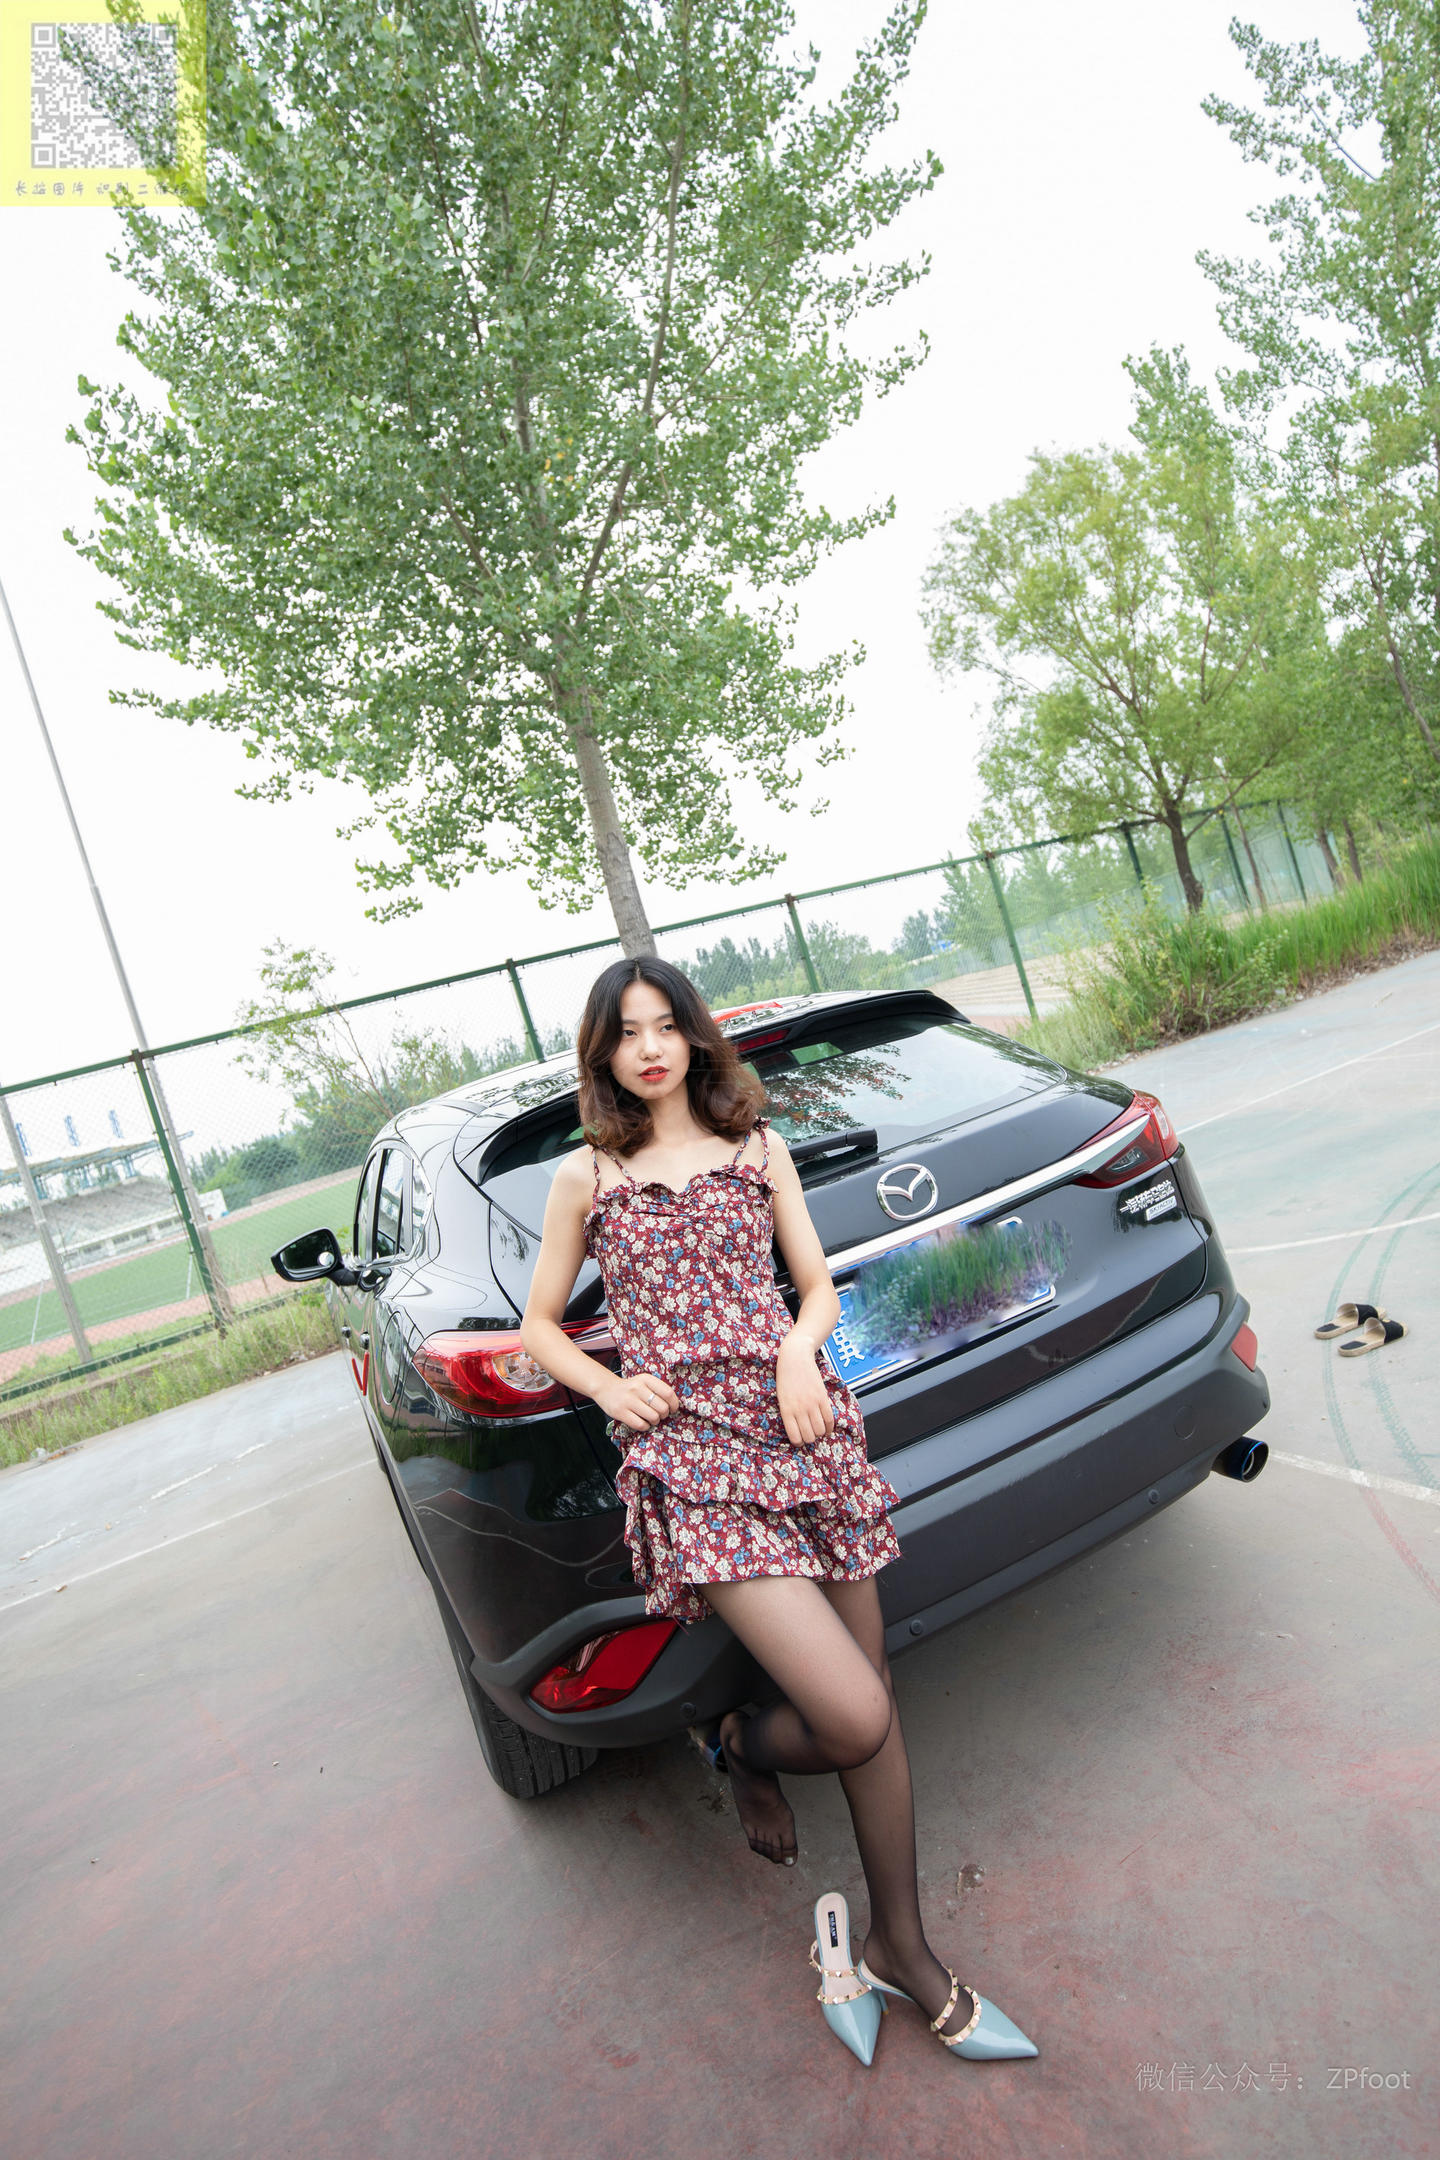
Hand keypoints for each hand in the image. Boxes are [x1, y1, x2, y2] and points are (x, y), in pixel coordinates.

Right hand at [596, 1369, 680, 1432]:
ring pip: (653, 1417)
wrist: (606, 1389)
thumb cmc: (630, 1388)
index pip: (668, 1393)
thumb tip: (674, 1406)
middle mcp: (637, 1388)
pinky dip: (645, 1426)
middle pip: (662, 1407)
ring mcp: (628, 1400)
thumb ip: (658, 1389)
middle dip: (664, 1414)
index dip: (674, 1404)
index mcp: (646, 1379)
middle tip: (660, 1414)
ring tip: (651, 1418)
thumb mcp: (644, 1382)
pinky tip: (643, 1422)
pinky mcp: (620, 1412)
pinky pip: (641, 1425)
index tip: (672, 1408)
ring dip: (655, 1421)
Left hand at [775, 1333, 836, 1447]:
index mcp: (786, 1411)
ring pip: (820, 1430)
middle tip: (809, 1434)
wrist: (795, 1358)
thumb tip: (798, 1430)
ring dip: (820, 1433)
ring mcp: (812, 1403)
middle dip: (810, 1439)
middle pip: (809, 1436)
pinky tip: (827, 1427)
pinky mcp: (822, 1397)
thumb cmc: (785, 1378)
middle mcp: (799, 1409)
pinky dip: (829, 1427)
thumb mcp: (781, 1398)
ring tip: (817, 1429)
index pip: (795, 1437)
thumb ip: (789, 1414)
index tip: (800, 1440)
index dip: (799, 1443)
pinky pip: (829, 1419)